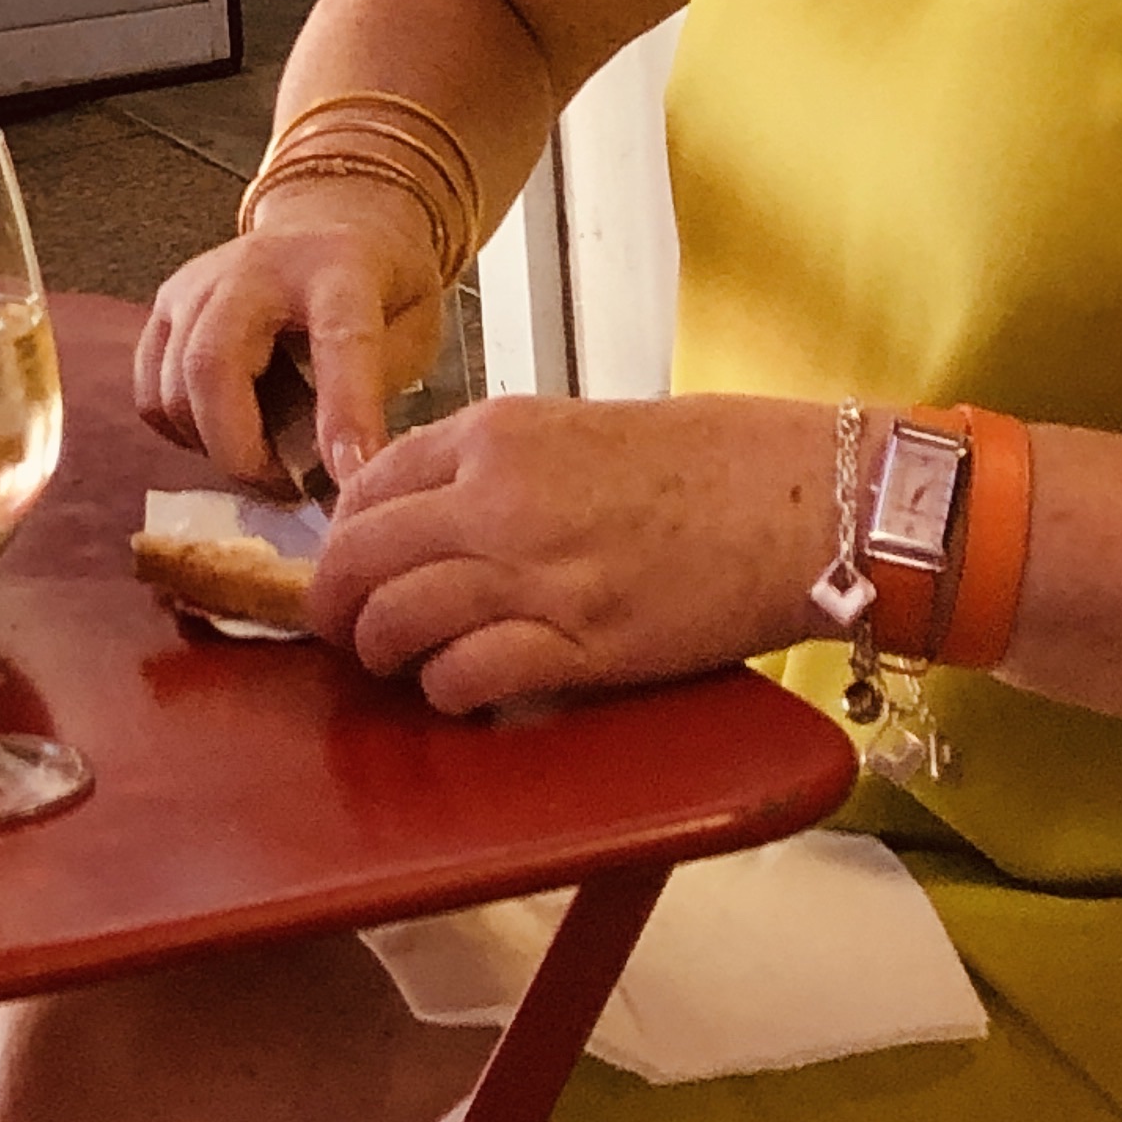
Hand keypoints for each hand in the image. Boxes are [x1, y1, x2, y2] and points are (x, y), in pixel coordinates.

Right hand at [135, 186, 448, 491]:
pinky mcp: (165, 305)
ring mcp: (198, 283)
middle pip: (212, 363)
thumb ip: (379, 393)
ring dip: (216, 449)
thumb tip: (343, 478)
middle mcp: (255, 267)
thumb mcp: (416, 328)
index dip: (345, 414)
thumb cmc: (380, 286)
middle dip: (241, 451)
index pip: (339, 338)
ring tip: (268, 461)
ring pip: (174, 388)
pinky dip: (183, 433)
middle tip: (288, 488)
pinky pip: (150, 393)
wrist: (330, 217)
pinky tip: (228, 430)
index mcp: (339, 269)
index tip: (353, 478)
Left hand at [306, 392, 830, 713]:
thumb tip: (422, 516)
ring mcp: (538, 572)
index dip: (340, 536)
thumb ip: (490, 467)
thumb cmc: (693, 465)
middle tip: (335, 629)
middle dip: (333, 601)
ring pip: (399, 617)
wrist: (788, 499)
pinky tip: (455, 690)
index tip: (345, 566)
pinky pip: (469, 673)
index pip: (367, 484)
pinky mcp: (581, 643)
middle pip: (362, 554)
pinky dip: (446, 689)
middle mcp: (498, 496)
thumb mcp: (568, 431)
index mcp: (494, 434)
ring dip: (381, 651)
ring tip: (390, 664)